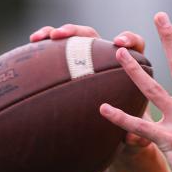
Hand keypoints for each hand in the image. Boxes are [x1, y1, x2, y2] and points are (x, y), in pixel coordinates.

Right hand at [29, 23, 152, 150]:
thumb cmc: (129, 125)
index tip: (119, 44)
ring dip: (59, 32)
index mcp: (131, 67)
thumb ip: (139, 133)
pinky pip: (58, 48)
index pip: (135, 45)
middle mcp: (108, 57)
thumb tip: (133, 139)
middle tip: (65, 35)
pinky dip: (46, 42)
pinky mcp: (72, 63)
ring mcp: (89, 59)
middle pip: (96, 36)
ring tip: (42, 37)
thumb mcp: (136, 129)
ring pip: (74, 38)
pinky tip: (32, 42)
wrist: (113, 129)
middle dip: (80, 32)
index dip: (129, 40)